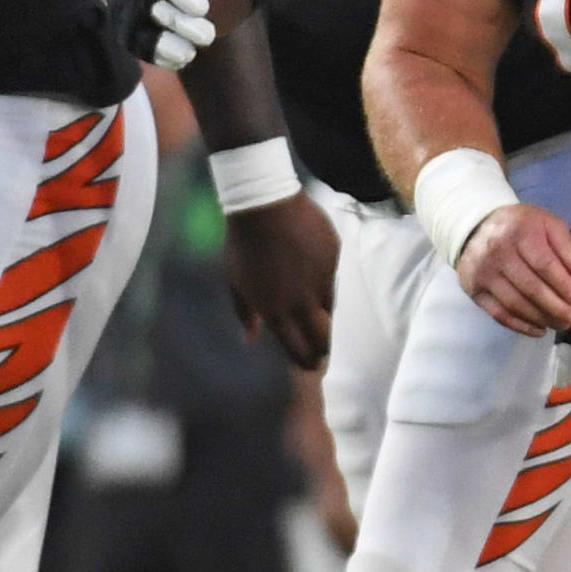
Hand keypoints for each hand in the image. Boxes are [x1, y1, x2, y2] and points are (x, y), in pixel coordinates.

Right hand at [97, 0, 238, 72]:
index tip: (202, 7)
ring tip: (190, 54)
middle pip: (159, 12)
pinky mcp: (128, 37)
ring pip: (142, 36)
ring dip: (167, 48)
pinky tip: (182, 59)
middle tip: (208, 35)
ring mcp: (127, 17)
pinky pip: (141, 51)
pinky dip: (160, 58)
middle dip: (184, 25)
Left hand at [224, 192, 337, 367]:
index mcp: (275, 312)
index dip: (306, 361)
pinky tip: (321, 282)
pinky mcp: (334, 262)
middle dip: (325, 350)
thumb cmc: (243, 245)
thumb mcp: (236, 282)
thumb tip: (250, 340)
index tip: (311, 366)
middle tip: (325, 354)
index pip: (297, 349)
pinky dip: (327, 286)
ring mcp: (320, 282)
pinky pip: (334, 281)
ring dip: (327, 319)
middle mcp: (301, 303)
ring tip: (325, 322)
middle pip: (322, 338)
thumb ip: (246, 313)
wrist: (265, 205)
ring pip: (331, 310)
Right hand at [455, 201, 570, 335]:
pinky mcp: (474, 290)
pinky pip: (499, 313)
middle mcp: (497, 253)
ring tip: (562, 325)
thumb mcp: (548, 225)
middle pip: (530, 287)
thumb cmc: (521, 226)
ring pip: (515, 304)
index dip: (563, 284)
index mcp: (520, 233)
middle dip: (556, 307)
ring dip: (541, 318)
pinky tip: (539, 330)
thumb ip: (568, 249)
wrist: (476, 227)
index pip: (544, 264)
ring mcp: (483, 274)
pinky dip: (521, 326)